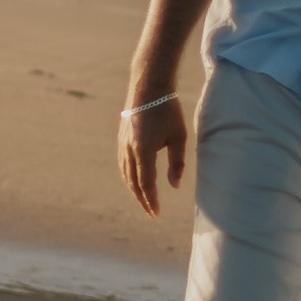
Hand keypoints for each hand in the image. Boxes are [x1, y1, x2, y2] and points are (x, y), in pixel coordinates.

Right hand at [118, 90, 188, 215]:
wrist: (148, 87)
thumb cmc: (168, 110)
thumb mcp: (179, 136)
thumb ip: (177, 163)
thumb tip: (175, 186)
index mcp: (143, 150)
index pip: (146, 183)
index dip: (151, 200)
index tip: (157, 213)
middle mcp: (129, 149)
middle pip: (133, 183)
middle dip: (142, 199)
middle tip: (152, 212)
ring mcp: (122, 144)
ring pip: (126, 174)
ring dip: (134, 190)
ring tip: (145, 200)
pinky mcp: (121, 139)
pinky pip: (123, 164)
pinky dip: (128, 177)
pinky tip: (135, 182)